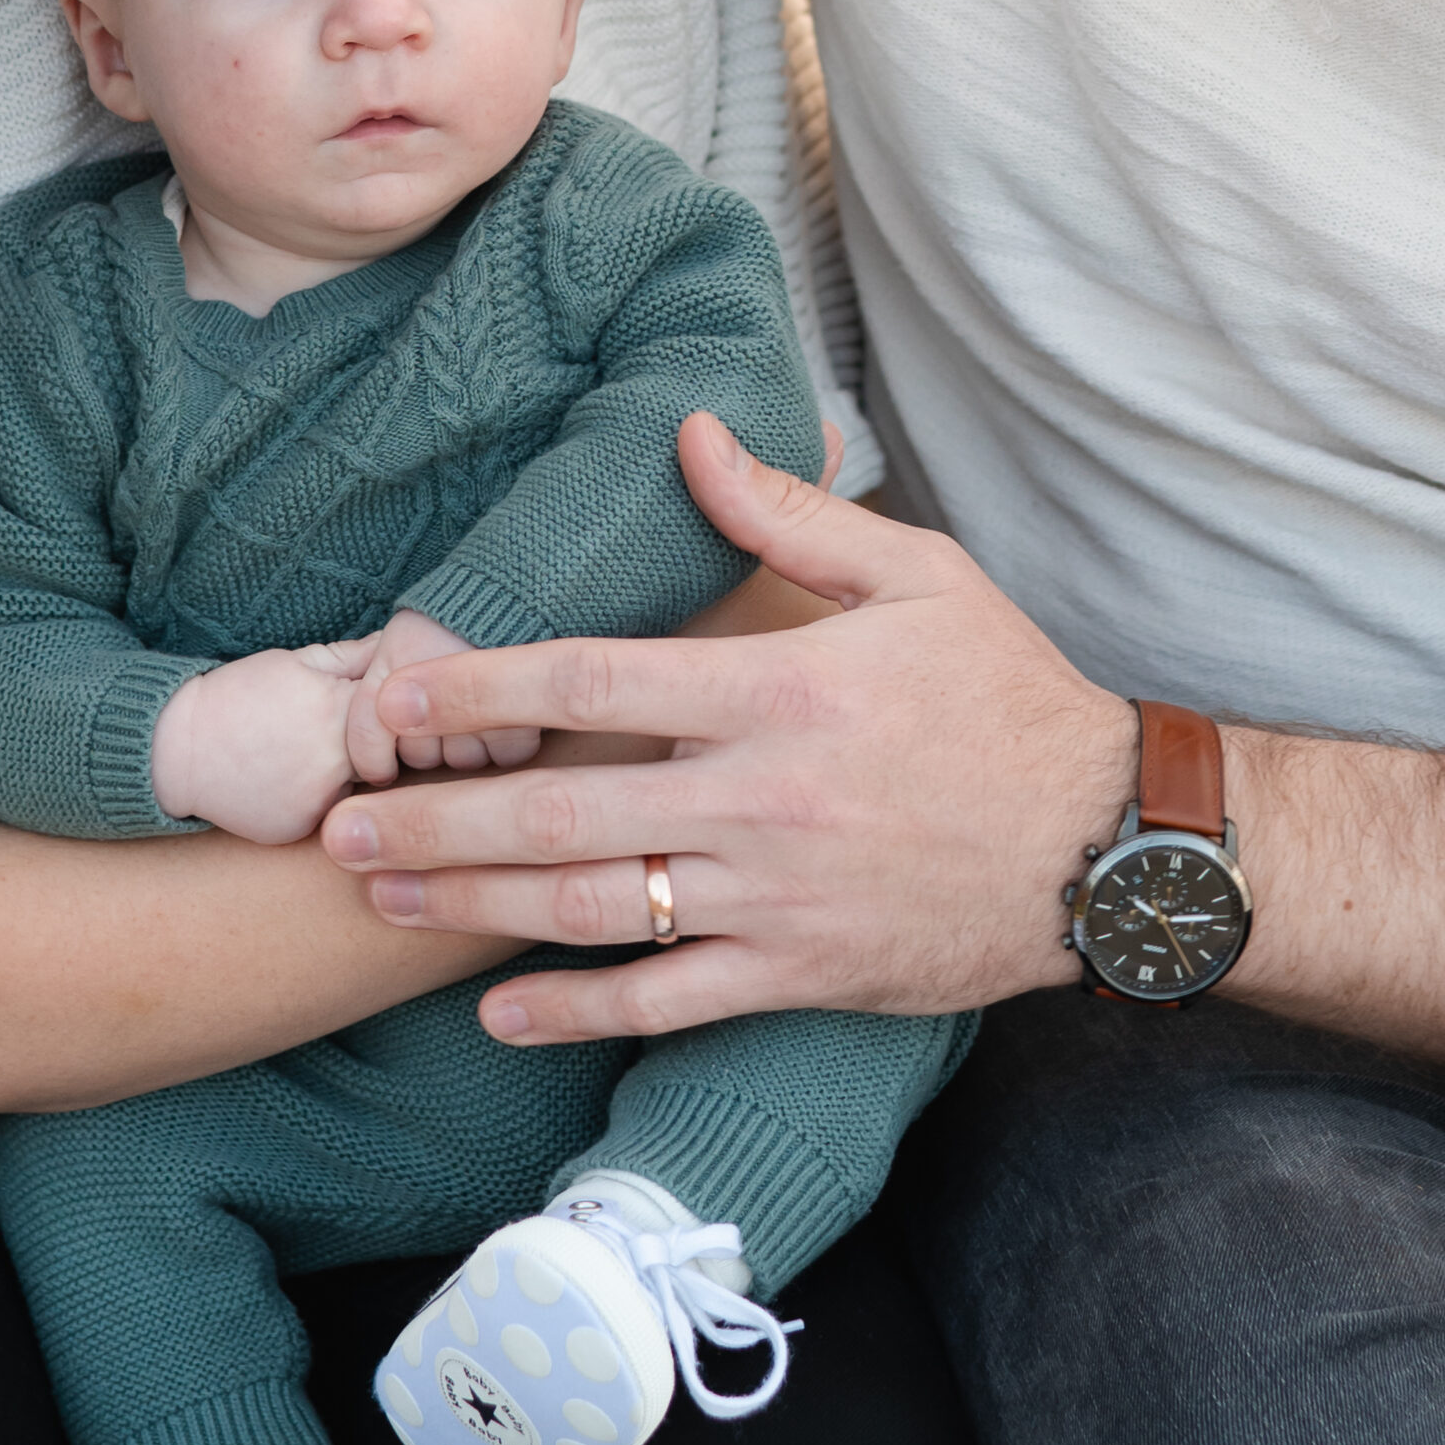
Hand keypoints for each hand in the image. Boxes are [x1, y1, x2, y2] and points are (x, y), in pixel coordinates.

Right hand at [152, 637, 379, 843]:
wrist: (174, 749)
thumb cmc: (238, 697)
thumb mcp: (295, 661)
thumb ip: (354, 656)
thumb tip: (405, 641)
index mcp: (337, 709)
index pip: (399, 710)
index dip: (390, 706)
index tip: (373, 706)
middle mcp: (335, 759)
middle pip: (390, 754)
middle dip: (377, 744)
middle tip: (338, 733)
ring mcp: (319, 800)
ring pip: (364, 788)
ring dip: (351, 775)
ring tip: (306, 756)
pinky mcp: (303, 828)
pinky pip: (332, 815)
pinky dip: (319, 801)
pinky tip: (288, 784)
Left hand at [319, 412, 1137, 1040]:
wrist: (1109, 845)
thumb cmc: (1006, 696)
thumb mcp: (917, 576)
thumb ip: (789, 514)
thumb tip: (690, 432)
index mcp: (778, 687)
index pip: (591, 680)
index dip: (477, 686)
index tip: (390, 690)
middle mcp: (762, 796)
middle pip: (560, 811)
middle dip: (435, 818)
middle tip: (334, 822)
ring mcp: (778, 897)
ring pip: (594, 909)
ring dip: (474, 908)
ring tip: (382, 895)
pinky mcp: (803, 973)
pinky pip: (669, 1001)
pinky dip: (577, 1012)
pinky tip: (495, 1011)